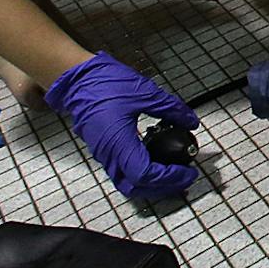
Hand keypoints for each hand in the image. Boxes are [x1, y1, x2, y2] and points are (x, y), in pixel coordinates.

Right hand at [45, 52, 200, 198]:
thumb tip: (190, 120)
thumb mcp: (145, 92)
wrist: (78, 80)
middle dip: (163, 188)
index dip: (170, 178)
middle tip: (184, 178)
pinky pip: (122, 172)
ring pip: (127, 183)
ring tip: (172, 174)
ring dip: (151, 185)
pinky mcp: (104, 150)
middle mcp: (109, 155)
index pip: (145, 175)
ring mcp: (104, 155)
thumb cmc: (105, 84)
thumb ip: (171, 109)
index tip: (188, 171)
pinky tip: (155, 160)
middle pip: (136, 188)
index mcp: (118, 143)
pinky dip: (141, 174)